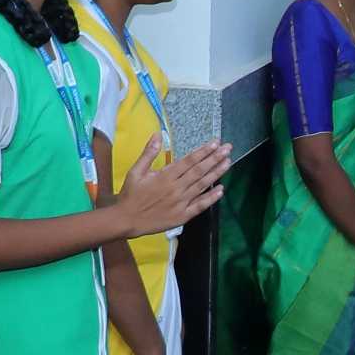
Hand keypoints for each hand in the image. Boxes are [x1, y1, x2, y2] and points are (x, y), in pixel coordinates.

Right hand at [111, 140, 230, 237]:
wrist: (127, 220)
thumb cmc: (131, 194)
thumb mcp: (136, 171)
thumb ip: (148, 153)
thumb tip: (157, 134)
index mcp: (165, 176)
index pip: (189, 160)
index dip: (203, 151)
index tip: (215, 142)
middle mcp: (176, 188)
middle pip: (199, 171)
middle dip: (215, 158)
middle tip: (228, 148)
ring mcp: (181, 203)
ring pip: (202, 185)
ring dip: (216, 173)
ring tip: (228, 162)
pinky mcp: (182, 216)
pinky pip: (200, 206)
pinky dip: (211, 198)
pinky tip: (221, 189)